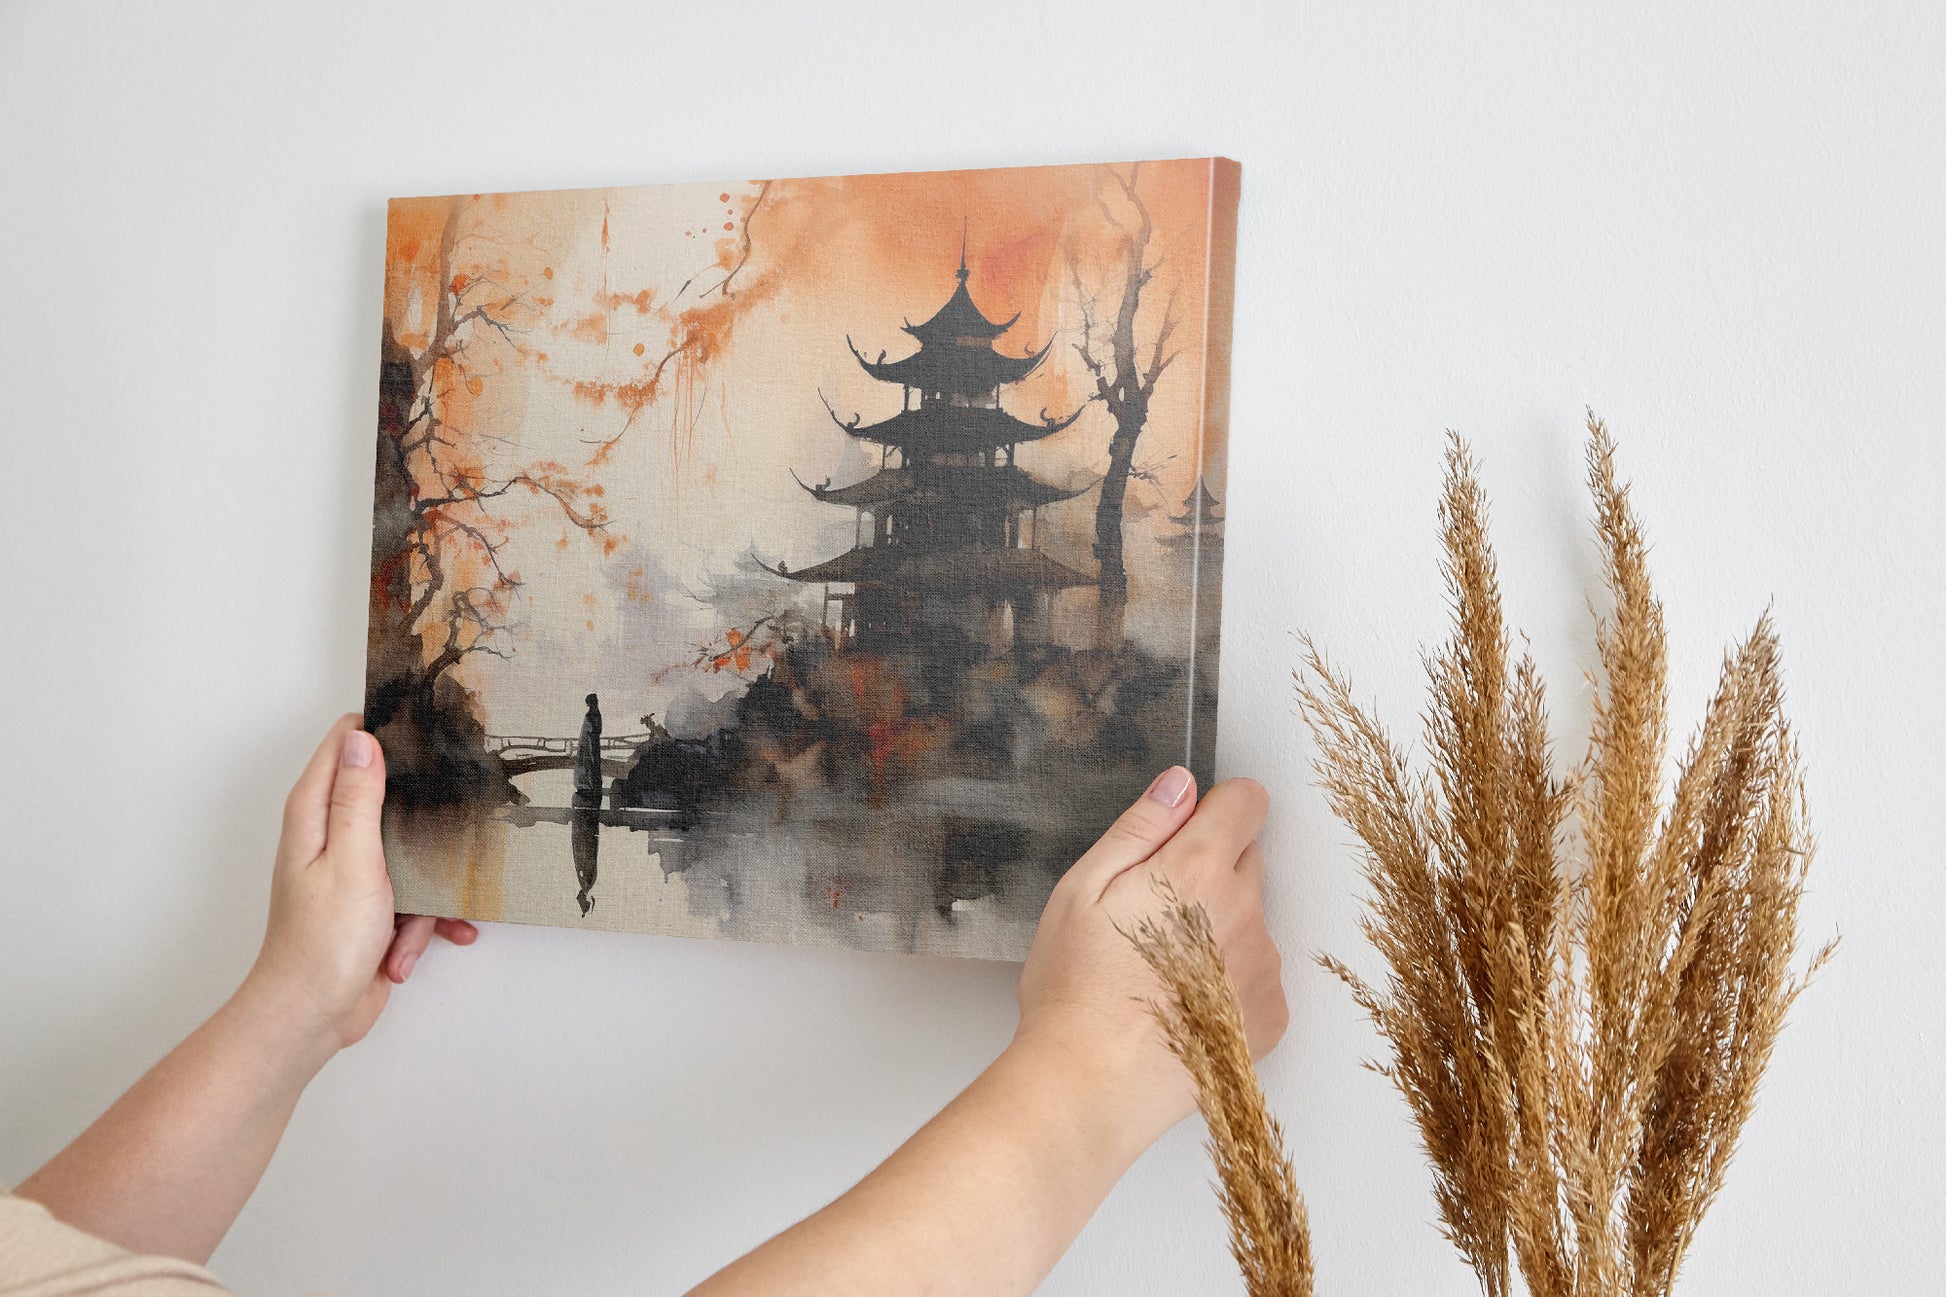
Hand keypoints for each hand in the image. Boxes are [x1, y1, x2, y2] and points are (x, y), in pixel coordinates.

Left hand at [239, 714, 476, 1060]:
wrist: (312, 1016)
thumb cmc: (322, 943)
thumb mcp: (351, 860)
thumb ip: (358, 798)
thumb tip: (362, 738)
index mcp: (313, 815)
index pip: (345, 745)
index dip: (383, 731)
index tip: (426, 731)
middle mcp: (328, 836)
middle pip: (386, 795)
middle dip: (421, 816)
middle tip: (447, 825)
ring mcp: (351, 871)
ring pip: (409, 850)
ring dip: (423, 888)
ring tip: (412, 921)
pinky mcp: (371, 904)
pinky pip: (413, 896)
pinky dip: (420, 922)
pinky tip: (413, 947)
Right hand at [1014, 769, 1285, 1146]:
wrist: (1091, 1085)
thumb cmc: (1075, 990)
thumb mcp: (1082, 889)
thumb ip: (1140, 827)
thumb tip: (1180, 785)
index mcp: (1198, 870)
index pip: (1246, 802)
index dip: (1214, 809)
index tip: (1185, 832)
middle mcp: (1245, 912)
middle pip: (1247, 860)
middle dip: (1209, 870)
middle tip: (1151, 913)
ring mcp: (1263, 967)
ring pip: (1250, 921)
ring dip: (1219, 929)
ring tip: (1159, 969)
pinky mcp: (1269, 1017)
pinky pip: (1257, 976)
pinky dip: (1229, 982)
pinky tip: (1182, 1004)